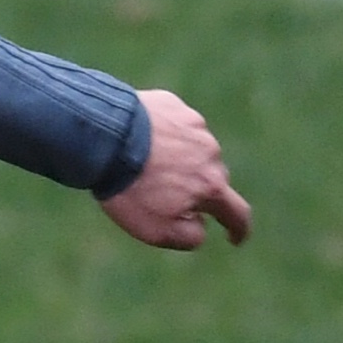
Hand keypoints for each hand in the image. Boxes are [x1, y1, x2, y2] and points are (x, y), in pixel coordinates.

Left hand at [98, 89, 252, 250]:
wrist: (104, 139)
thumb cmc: (130, 189)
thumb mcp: (157, 230)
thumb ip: (190, 237)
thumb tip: (201, 227)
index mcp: (211, 186)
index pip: (237, 212)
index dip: (238, 229)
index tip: (233, 237)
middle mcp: (211, 153)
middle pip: (212, 178)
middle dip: (197, 190)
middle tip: (164, 196)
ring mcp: (194, 126)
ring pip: (194, 150)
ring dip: (180, 160)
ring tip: (145, 165)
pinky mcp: (174, 106)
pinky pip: (176, 127)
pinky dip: (165, 137)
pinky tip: (140, 142)